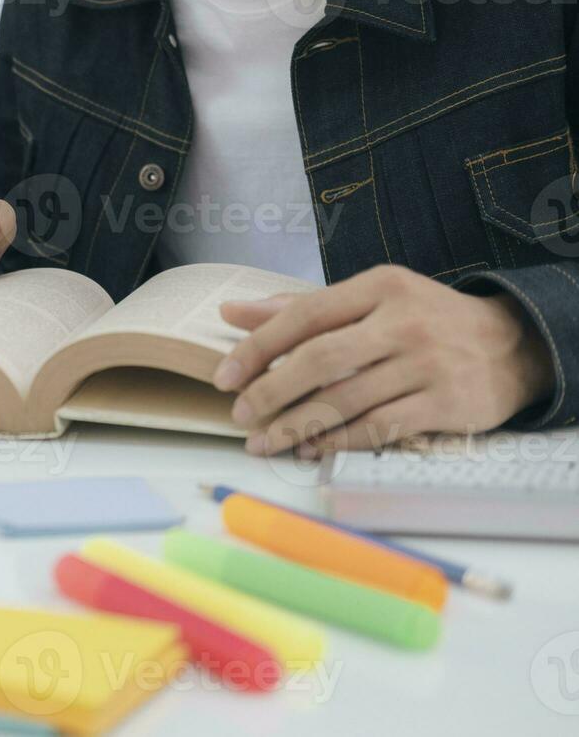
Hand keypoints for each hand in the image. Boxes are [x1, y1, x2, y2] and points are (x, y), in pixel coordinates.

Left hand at [213, 266, 555, 456]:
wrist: (513, 345)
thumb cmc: (424, 320)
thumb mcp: (370, 299)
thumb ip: (301, 308)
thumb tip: (232, 313)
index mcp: (378, 287)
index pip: (304, 315)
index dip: (257, 348)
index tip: (224, 378)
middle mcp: (403, 322)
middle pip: (320, 360)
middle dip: (271, 392)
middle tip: (239, 415)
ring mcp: (427, 364)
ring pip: (345, 400)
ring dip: (296, 426)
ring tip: (263, 442)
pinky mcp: (445, 403)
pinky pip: (378, 428)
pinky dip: (338, 441)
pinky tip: (310, 449)